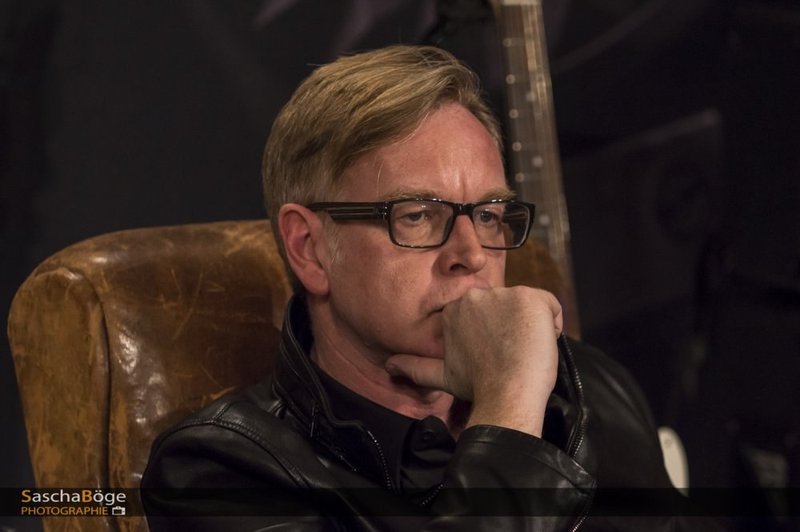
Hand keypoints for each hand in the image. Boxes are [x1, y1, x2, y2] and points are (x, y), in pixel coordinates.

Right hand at [386, 286, 561, 435]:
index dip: (496, 333)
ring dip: (531, 327)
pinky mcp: (529, 298)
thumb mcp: (441, 374)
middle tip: (510, 355)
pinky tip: (540, 343)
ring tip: (524, 352)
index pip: (488, 312)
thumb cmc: (477, 385)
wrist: (505, 393)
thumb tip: (388, 366)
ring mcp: (503, 294)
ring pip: (528, 307)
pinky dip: (552, 323)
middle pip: (507, 306)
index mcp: (455, 309)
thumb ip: (415, 366)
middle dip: (512, 328)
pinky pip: (551, 305)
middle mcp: (476, 296)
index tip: (496, 354)